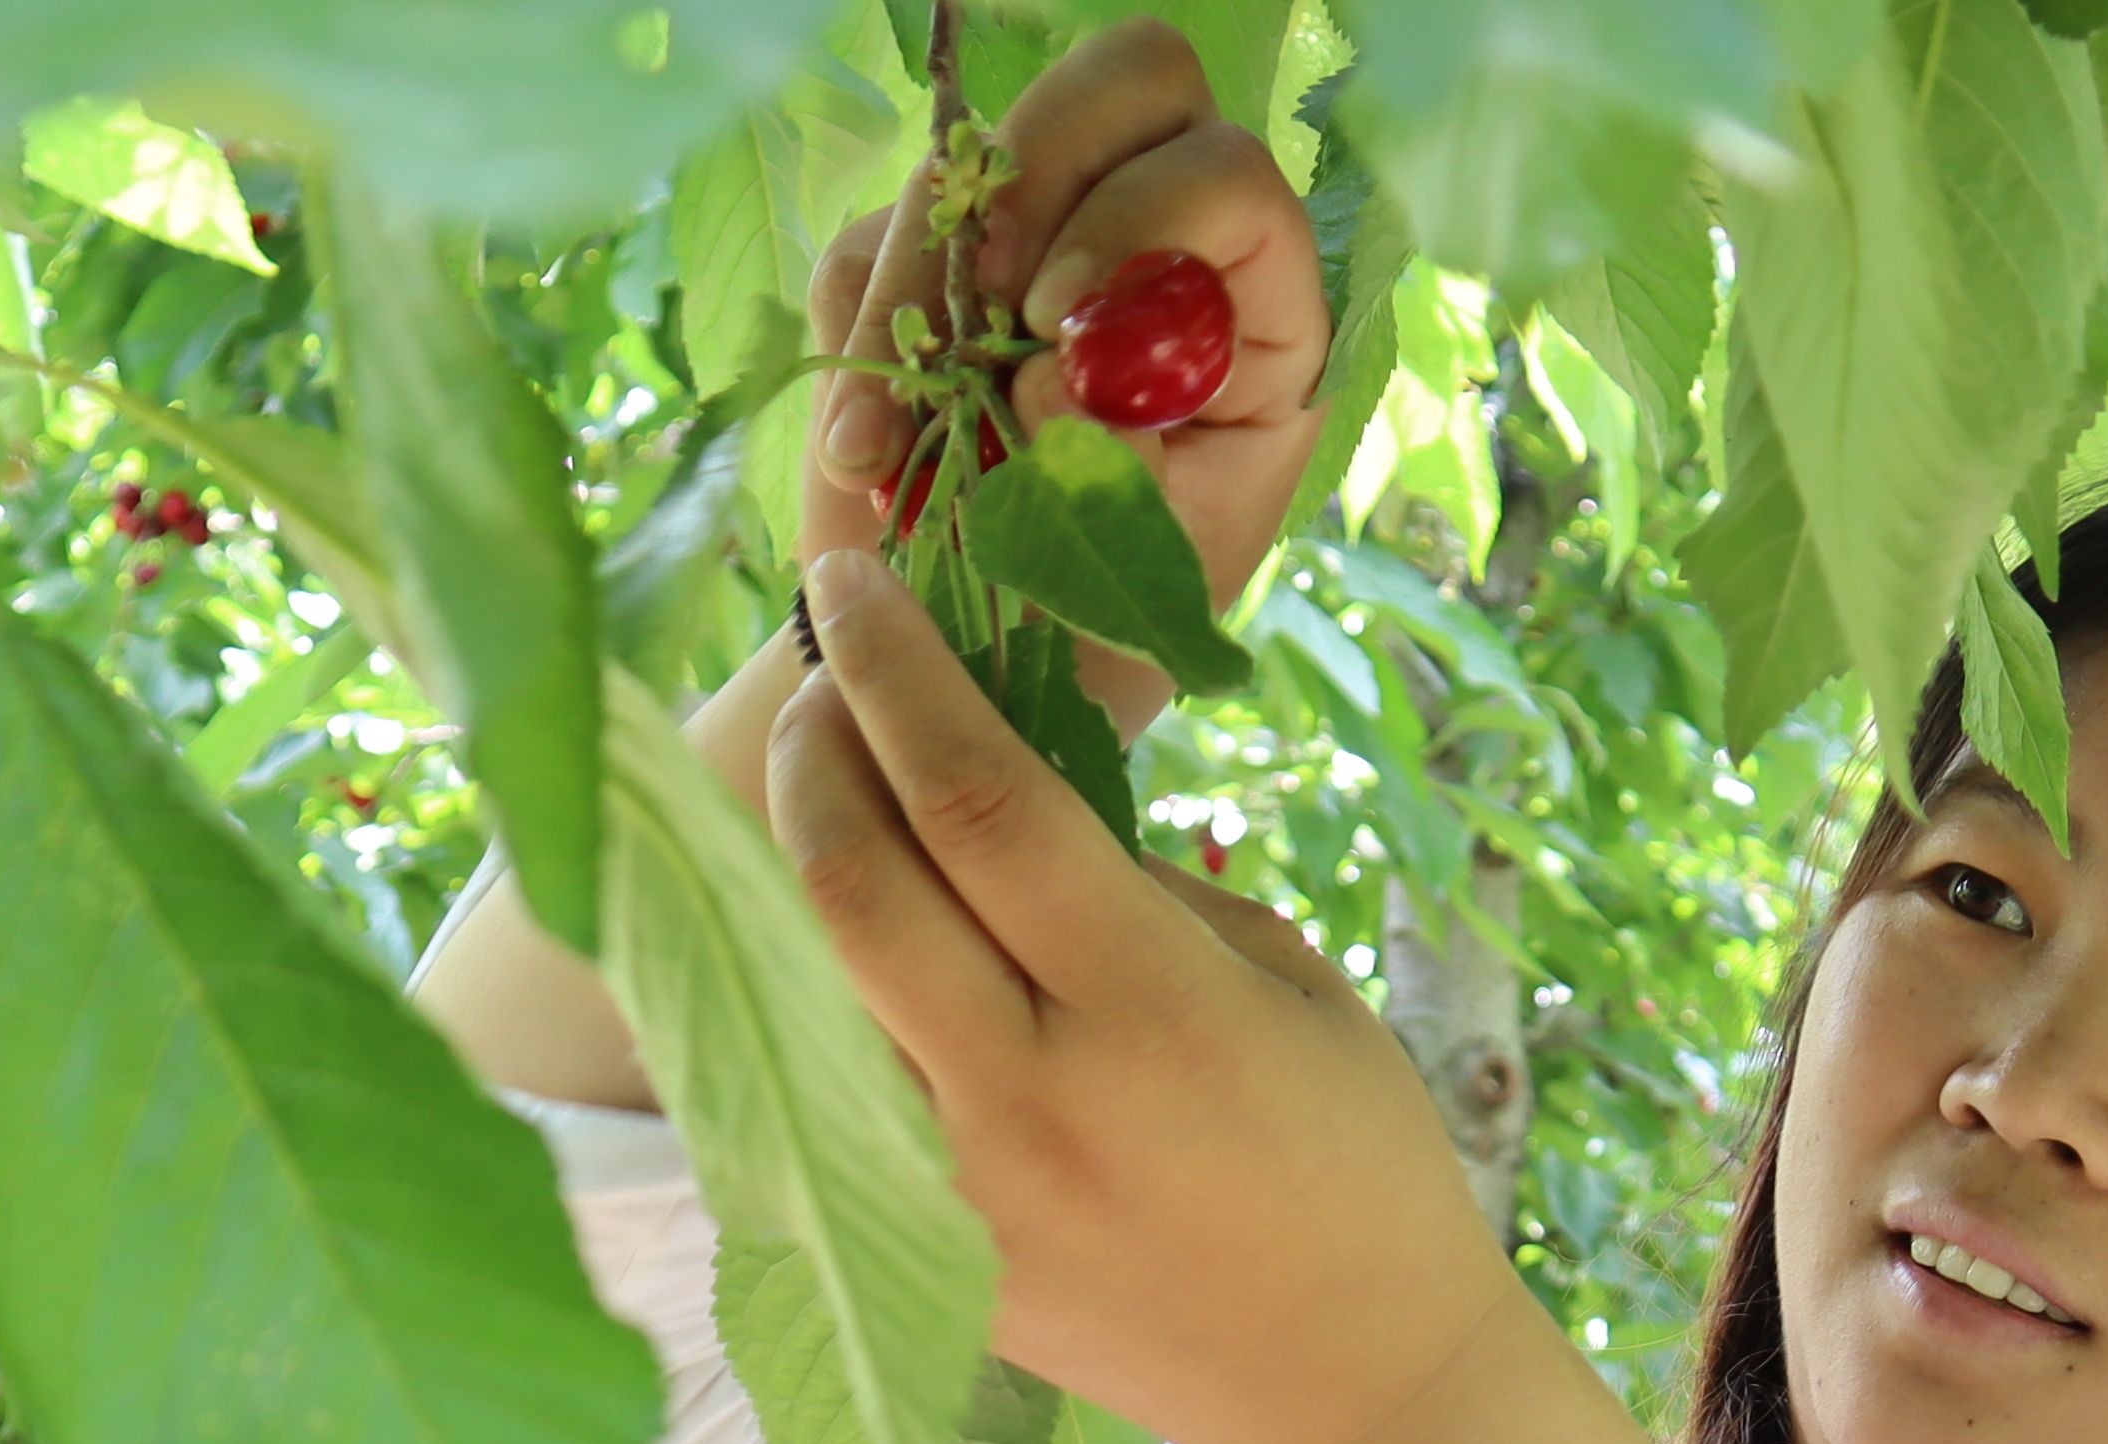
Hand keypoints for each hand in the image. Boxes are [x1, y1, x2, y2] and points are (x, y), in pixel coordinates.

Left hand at [770, 545, 1524, 1443]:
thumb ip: (1132, 888)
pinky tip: (829, 944)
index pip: (970, 795)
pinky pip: (827, 1095)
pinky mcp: (928, 1263)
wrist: (1345, 1386)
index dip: (892, 669)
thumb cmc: (1348, 1155)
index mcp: (1143, 1010)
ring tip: (811, 793)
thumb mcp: (1280, 981)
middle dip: (809, 748)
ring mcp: (959, 1194)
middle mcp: (1025, 1100)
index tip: (849, 579)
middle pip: (848, 883)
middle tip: (815, 680)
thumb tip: (997, 794)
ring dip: (790, 870)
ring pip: (810, 989)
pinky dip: (810, 998)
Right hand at [799, 21, 1326, 713]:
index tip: (1062, 324)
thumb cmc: (1087, 647)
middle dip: (1042, 168)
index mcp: (1253, 318)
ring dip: (917, 294)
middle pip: (1129, 81)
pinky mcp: (919, 280)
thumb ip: (1122, 475)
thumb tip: (1052, 378)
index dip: (1145, 214)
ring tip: (894, 454)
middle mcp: (1154, 249)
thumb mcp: (1139, 585)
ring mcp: (1030, 250)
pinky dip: (854, 350)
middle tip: (986, 299)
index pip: (1228, 175)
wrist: (961, 699)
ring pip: (971, 158)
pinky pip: (867, 244)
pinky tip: (866, 468)